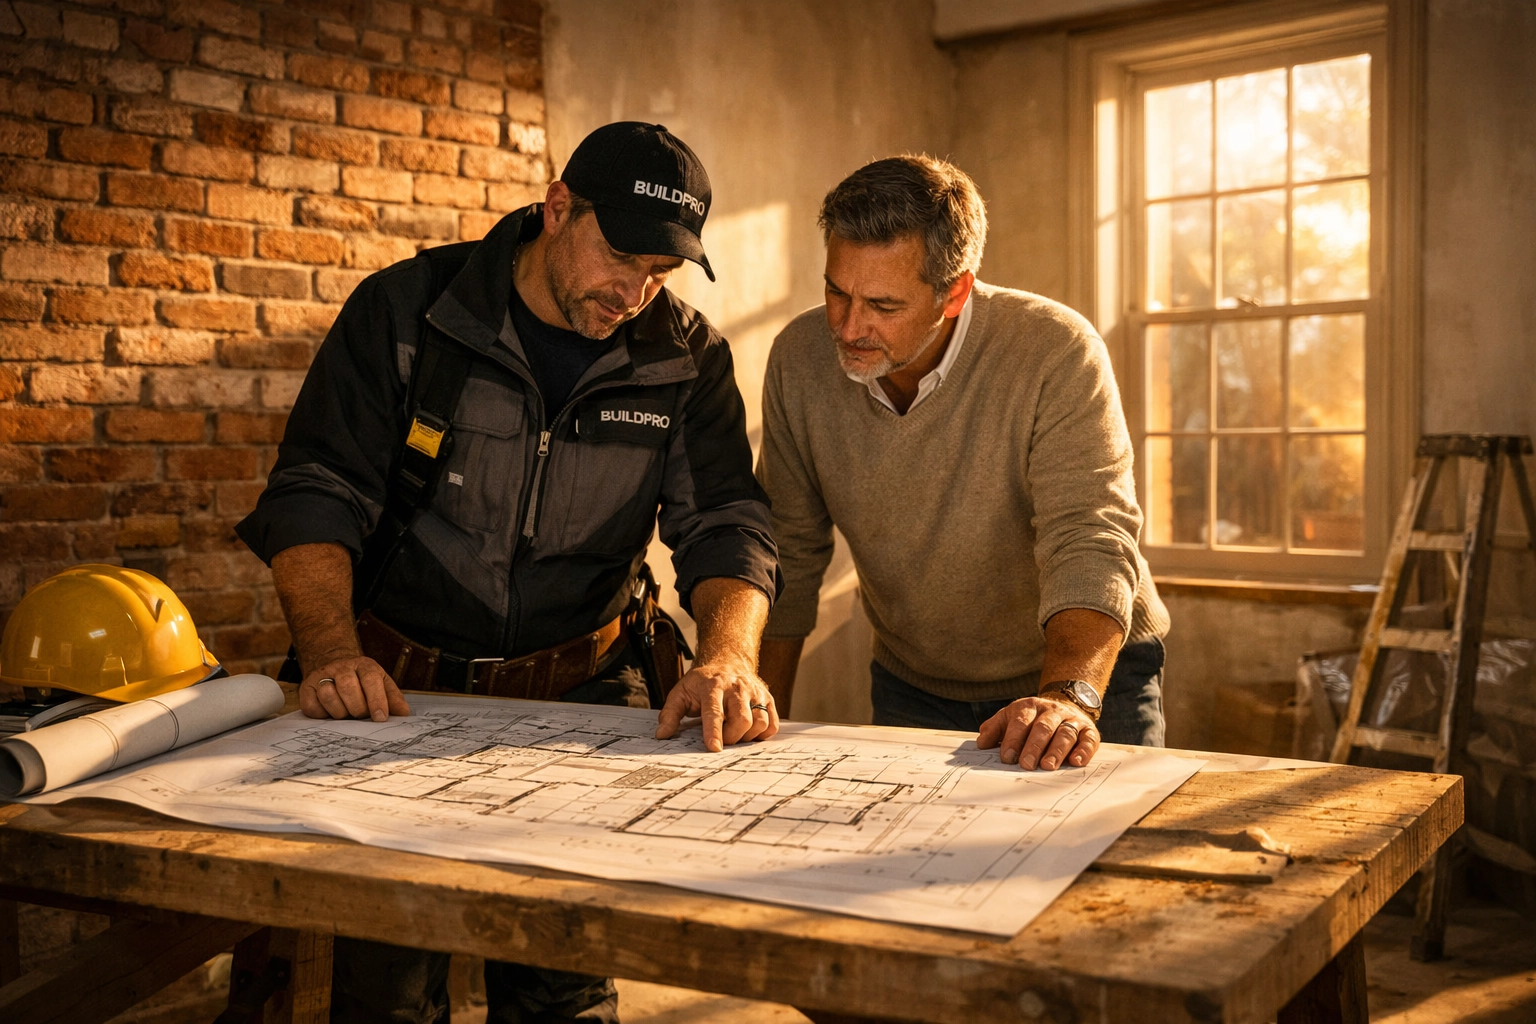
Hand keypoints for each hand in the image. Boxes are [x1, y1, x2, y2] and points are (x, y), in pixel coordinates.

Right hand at [298, 654, 411, 722]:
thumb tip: (404, 714)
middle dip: (357, 708)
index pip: (371, 679)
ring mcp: (322, 676)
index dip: (377, 700)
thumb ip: (393, 699)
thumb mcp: (381, 685)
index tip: (380, 718)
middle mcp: (342, 667)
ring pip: (329, 695)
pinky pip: (312, 705)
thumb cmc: (362, 682)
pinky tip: (329, 713)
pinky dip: (322, 714)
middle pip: (348, 687)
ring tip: (346, 714)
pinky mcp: (306, 688)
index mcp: (364, 665)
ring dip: (340, 712)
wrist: (335, 667)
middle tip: (361, 716)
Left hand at [655, 656, 779, 750]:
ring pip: (760, 722)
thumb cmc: (702, 682)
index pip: (714, 711)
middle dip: (733, 737)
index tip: (714, 748)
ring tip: (735, 733)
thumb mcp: (681, 693)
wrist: (727, 660)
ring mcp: (754, 692)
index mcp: (712, 686)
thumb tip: (662, 734)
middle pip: (742, 719)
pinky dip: (763, 734)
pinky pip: (772, 723)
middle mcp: (736, 687)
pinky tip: (750, 731)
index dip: (714, 732)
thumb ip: (670, 714)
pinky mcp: (767, 698)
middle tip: (724, 740)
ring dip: (748, 736)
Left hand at [976, 695, 1099, 769]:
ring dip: (1056, 751)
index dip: (1013, 740)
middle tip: (1026, 765)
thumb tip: (981, 743)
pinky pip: (1088, 740)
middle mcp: (1052, 711)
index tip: (1007, 758)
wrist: (1064, 705)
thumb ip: (995, 729)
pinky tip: (1076, 762)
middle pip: (1043, 728)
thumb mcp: (1010, 718)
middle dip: (1033, 747)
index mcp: (1029, 707)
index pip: (1020, 722)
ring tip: (1048, 766)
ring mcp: (1071, 720)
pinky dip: (1083, 751)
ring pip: (1065, 733)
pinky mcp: (1089, 730)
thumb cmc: (1031, 719)